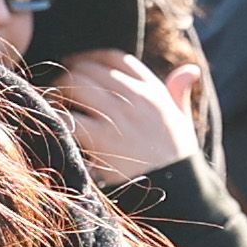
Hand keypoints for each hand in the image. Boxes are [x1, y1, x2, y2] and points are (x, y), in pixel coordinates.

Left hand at [48, 48, 195, 187]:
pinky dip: (57, 118)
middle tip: (62, 89)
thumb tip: (190, 69)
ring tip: (55, 105)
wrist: (178, 189)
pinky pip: (68, 117)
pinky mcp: (101, 139)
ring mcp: (117, 116)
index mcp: (152, 90)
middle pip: (90, 69)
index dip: (91, 57)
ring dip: (58, 93)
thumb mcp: (183, 120)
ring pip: (74, 84)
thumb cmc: (177, 156)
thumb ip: (180, 92)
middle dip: (71, 75)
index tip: (78, 64)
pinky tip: (56, 125)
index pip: (115, 57)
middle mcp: (134, 97)